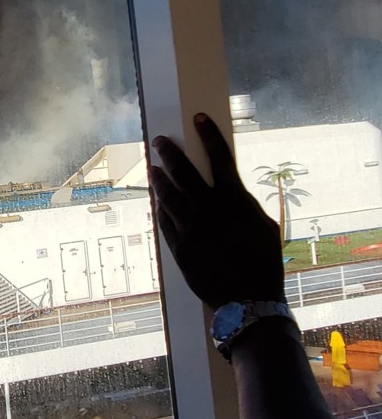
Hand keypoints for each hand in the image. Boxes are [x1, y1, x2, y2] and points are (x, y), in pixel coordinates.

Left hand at [149, 113, 284, 308]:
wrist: (247, 300)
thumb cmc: (263, 262)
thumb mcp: (264, 226)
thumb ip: (244, 204)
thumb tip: (230, 190)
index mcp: (235, 201)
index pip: (220, 158)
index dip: (209, 135)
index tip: (199, 118)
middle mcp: (209, 211)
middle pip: (184, 172)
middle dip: (171, 153)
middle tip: (161, 141)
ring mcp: (191, 229)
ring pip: (168, 195)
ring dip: (159, 179)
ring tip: (153, 168)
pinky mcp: (178, 247)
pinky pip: (165, 221)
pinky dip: (161, 208)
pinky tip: (158, 200)